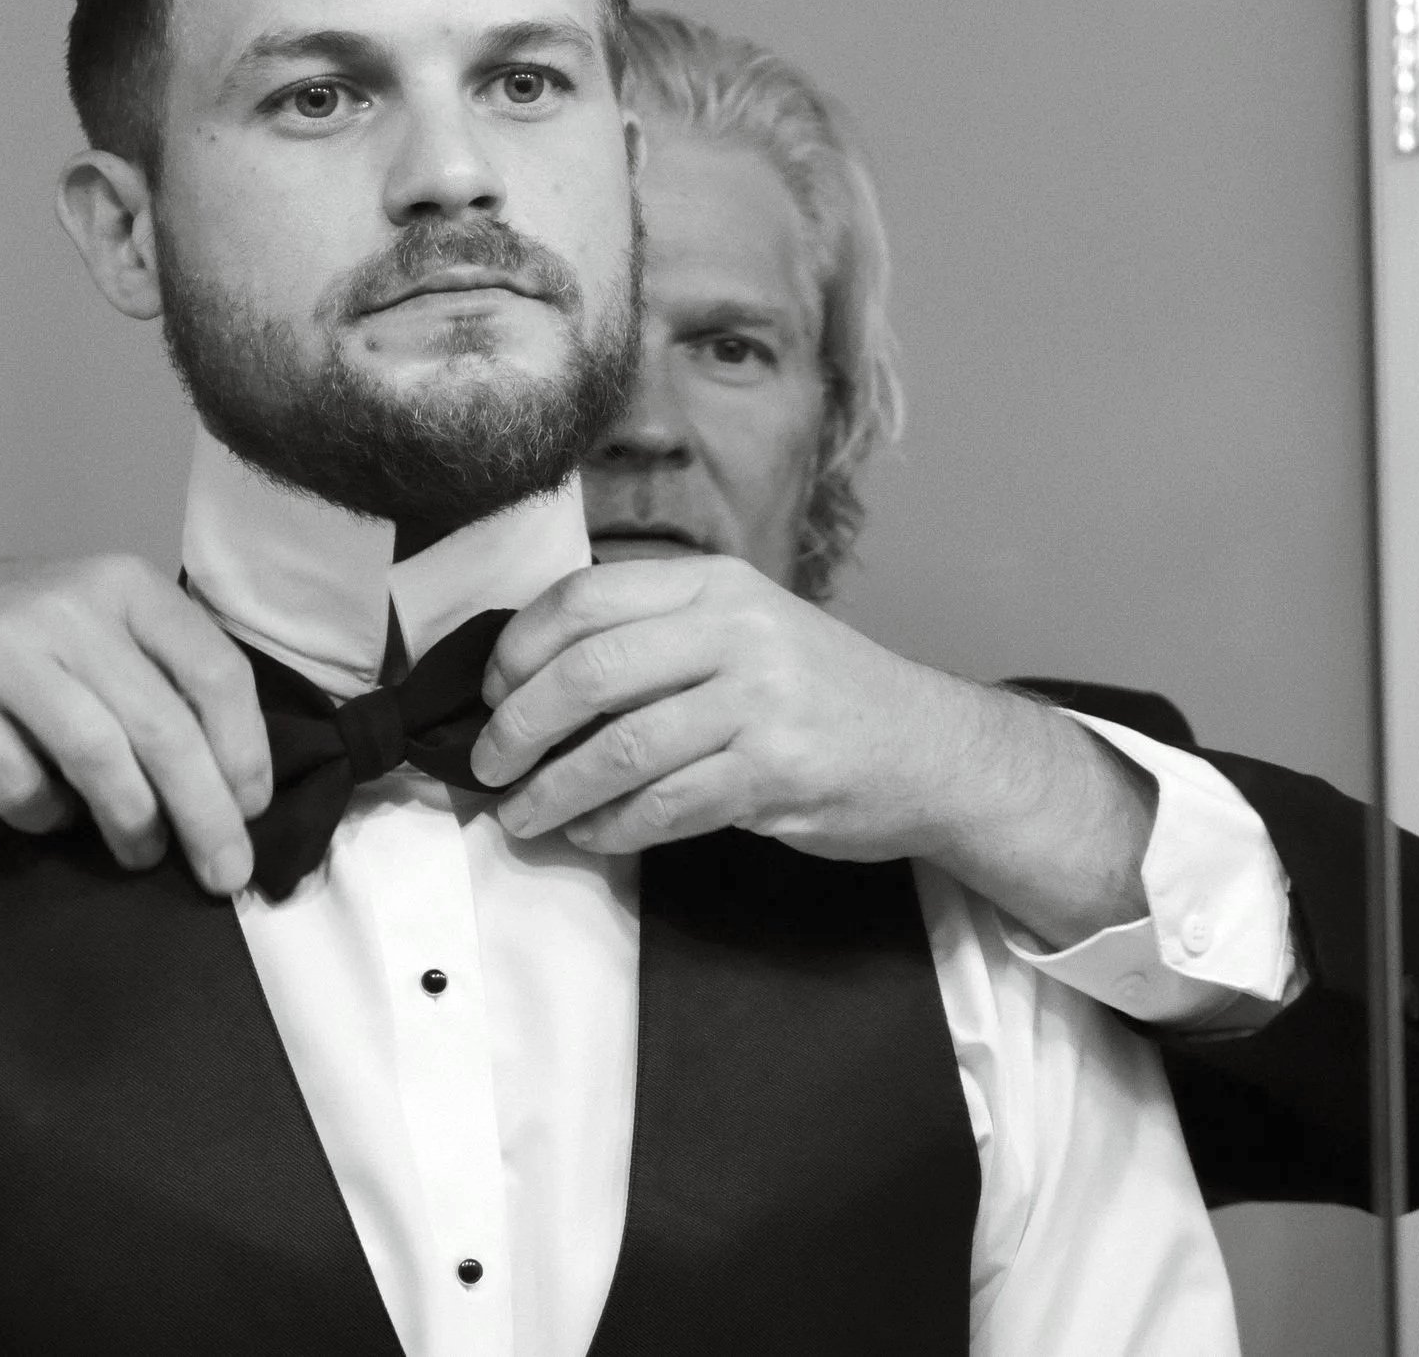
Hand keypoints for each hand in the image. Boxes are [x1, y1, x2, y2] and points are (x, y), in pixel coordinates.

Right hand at [0, 556, 270, 893]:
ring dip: (132, 821)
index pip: (216, 672)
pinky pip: (15, 780)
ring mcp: (2, 647)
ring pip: (97, 754)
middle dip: (205, 813)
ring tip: (142, 854)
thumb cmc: (27, 646)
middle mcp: (70, 606)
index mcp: (127, 585)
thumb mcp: (104, 632)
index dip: (244, 751)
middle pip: (163, 726)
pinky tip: (53, 816)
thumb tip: (236, 793)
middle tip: (224, 873)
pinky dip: (45, 815)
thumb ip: (165, 684)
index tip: (252, 809)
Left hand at [469, 556, 1155, 945]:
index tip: (490, 694)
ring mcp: (760, 702)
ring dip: (555, 790)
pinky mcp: (777, 773)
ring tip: (523, 815)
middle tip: (488, 766)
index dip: (519, 648)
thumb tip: (534, 679)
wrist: (929, 749)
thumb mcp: (745, 630)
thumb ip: (657, 638)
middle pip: (589, 671)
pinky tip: (594, 834)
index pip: (585, 597)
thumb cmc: (819, 694)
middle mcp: (736, 631)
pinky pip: (667, 805)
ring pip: (620, 748)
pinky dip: (615, 827)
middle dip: (519, 726)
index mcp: (715, 586)